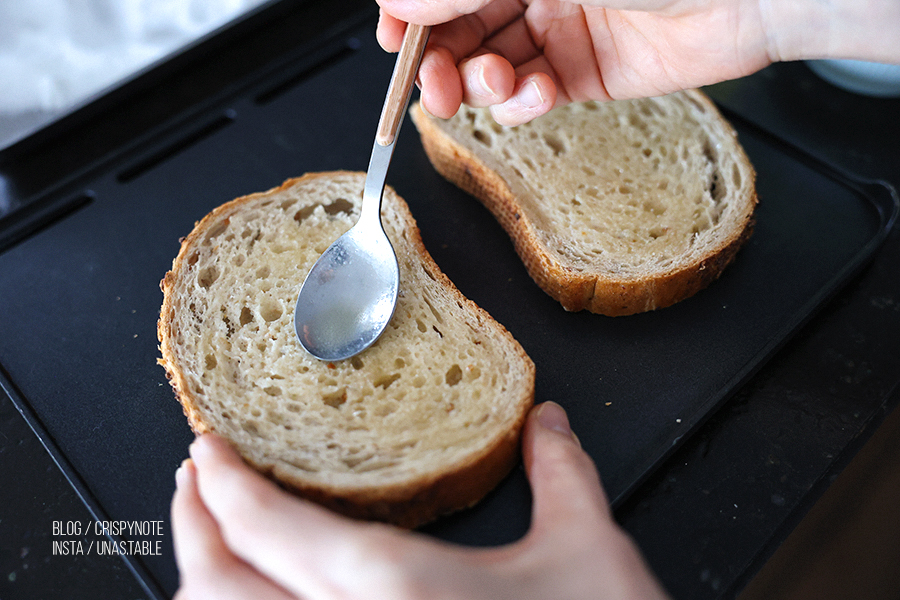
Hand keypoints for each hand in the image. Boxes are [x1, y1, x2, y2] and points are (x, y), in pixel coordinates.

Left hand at [171, 401, 669, 599]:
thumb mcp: (587, 553)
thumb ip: (561, 475)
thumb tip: (547, 425)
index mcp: (391, 589)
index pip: (267, 526)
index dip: (222, 483)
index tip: (206, 452)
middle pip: (215, 586)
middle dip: (191, 527)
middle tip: (193, 486)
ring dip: (203, 584)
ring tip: (215, 548)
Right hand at [376, 0, 899, 124]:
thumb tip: (401, 2)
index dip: (413, 15)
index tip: (394, 41)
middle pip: (461, 28)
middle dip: (440, 60)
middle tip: (431, 85)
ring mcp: (561, 27)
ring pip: (492, 66)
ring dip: (481, 84)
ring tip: (494, 83)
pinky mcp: (589, 73)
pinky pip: (535, 96)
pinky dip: (524, 104)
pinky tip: (535, 95)